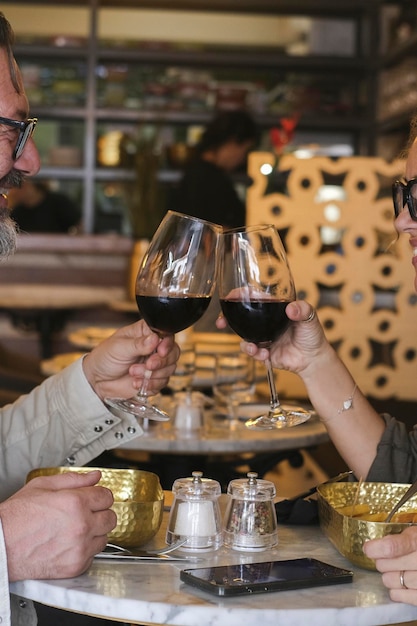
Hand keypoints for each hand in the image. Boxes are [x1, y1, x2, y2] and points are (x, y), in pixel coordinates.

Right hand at [0, 470, 115, 581]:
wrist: (0, 546)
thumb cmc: (16, 518)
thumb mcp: (42, 487)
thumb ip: (73, 479)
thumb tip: (94, 476)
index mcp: (75, 503)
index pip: (107, 496)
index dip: (99, 495)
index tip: (94, 497)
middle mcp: (81, 526)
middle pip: (111, 517)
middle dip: (100, 512)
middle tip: (86, 512)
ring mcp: (80, 548)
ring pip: (105, 537)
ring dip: (95, 532)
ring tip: (75, 529)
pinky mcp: (75, 566)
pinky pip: (93, 556)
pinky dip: (85, 549)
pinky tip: (70, 543)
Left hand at [82, 319, 178, 400]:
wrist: (97, 380)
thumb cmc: (105, 358)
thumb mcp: (119, 347)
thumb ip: (138, 344)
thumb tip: (155, 339)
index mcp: (146, 333)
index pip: (166, 334)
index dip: (167, 343)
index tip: (160, 351)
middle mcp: (154, 348)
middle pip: (173, 352)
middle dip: (162, 361)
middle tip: (148, 365)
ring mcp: (155, 364)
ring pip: (170, 368)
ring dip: (153, 374)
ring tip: (134, 373)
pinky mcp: (154, 379)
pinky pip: (163, 383)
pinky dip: (151, 385)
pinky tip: (136, 383)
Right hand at [217, 300, 329, 376]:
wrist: (314, 359)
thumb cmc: (313, 335)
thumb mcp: (310, 317)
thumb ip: (303, 310)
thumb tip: (292, 308)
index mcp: (273, 309)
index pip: (253, 298)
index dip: (239, 296)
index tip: (231, 296)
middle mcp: (265, 322)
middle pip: (241, 317)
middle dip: (227, 318)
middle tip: (221, 321)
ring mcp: (262, 337)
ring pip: (243, 337)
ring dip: (244, 342)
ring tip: (252, 347)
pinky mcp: (263, 352)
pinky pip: (252, 352)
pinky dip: (255, 353)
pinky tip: (265, 354)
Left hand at [364, 527, 416, 604]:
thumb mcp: (414, 533)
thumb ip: (399, 540)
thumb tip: (375, 547)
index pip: (396, 546)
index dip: (379, 549)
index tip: (369, 549)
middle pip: (393, 565)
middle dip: (383, 563)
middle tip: (382, 561)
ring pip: (398, 582)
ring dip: (389, 578)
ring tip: (391, 573)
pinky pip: (410, 597)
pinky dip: (399, 593)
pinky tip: (396, 588)